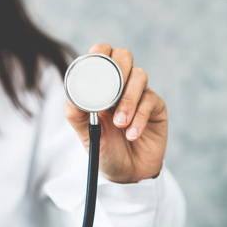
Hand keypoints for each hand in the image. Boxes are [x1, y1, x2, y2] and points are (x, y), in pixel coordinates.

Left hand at [64, 43, 167, 182]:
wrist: (127, 173)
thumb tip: (71, 97)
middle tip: (110, 95)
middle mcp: (120, 85)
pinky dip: (139, 117)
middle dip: (117, 70)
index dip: (99, 52)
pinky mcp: (156, 107)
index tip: (95, 66)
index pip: (101, 55)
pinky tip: (132, 134)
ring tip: (120, 124)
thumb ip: (76, 114)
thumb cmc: (104, 149)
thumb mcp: (86, 133)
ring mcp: (140, 94)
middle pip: (124, 56)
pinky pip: (150, 100)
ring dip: (128, 100)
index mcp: (101, 85)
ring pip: (139, 76)